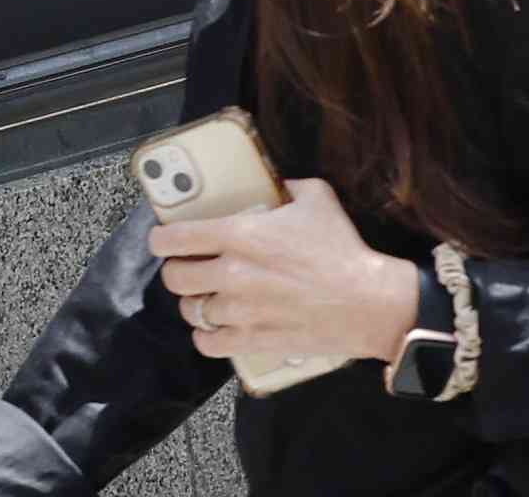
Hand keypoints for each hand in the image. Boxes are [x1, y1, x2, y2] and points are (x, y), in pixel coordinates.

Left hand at [149, 173, 425, 379]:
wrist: (367, 302)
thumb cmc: (342, 248)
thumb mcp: (317, 198)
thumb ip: (286, 187)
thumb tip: (273, 184)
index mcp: (240, 235)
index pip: (176, 238)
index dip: (161, 238)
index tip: (162, 239)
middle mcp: (231, 274)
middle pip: (175, 278)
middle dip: (179, 271)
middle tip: (191, 268)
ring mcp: (240, 312)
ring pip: (191, 312)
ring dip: (196, 303)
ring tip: (209, 298)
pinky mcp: (252, 341)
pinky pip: (208, 344)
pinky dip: (207, 336)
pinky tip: (216, 328)